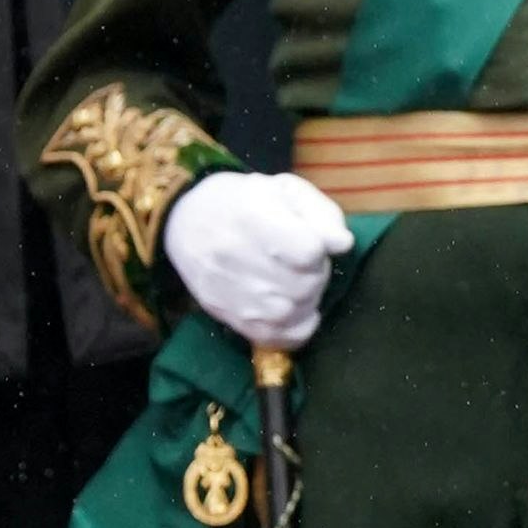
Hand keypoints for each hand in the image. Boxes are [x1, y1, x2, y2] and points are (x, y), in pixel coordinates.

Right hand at [163, 171, 353, 347]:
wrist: (185, 221)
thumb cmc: (245, 202)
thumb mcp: (287, 190)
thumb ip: (322, 214)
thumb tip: (341, 244)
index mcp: (252, 218)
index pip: (308, 252)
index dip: (319, 249)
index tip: (310, 241)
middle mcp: (234, 257)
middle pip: (304, 285)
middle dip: (315, 274)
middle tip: (301, 263)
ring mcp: (228, 291)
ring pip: (292, 312)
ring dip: (306, 300)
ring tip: (294, 281)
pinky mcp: (226, 317)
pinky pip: (276, 337)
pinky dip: (295, 327)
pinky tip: (294, 309)